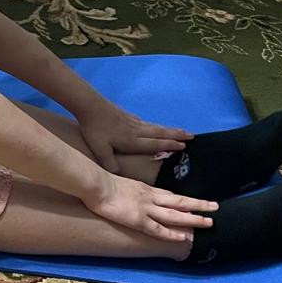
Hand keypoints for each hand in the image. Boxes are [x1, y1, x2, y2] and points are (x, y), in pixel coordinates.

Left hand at [77, 100, 192, 172]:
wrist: (89, 105)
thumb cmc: (95, 129)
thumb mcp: (100, 150)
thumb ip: (111, 164)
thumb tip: (120, 177)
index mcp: (132, 141)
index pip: (155, 144)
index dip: (169, 145)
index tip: (184, 146)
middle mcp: (136, 130)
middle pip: (160, 133)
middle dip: (176, 134)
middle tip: (191, 135)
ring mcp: (132, 121)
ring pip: (154, 126)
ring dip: (168, 129)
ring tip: (180, 130)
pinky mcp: (126, 115)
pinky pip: (145, 122)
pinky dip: (153, 124)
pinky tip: (152, 125)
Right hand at [84, 173, 215, 242]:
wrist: (95, 184)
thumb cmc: (101, 182)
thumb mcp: (119, 181)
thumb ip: (127, 188)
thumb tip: (127, 192)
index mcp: (145, 189)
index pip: (169, 195)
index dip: (183, 200)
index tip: (194, 202)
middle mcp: (150, 197)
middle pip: (179, 201)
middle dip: (198, 204)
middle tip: (215, 207)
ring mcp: (146, 209)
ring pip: (175, 214)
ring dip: (193, 218)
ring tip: (209, 222)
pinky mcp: (139, 220)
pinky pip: (159, 229)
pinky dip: (173, 234)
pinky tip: (184, 237)